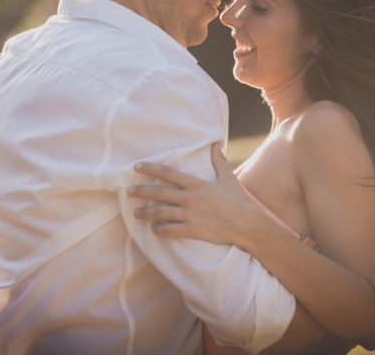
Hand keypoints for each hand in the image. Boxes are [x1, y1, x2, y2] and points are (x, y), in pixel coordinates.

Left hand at [128, 142, 263, 248]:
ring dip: (146, 213)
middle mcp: (190, 199)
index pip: (168, 173)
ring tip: (136, 214)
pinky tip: (154, 230)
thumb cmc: (238, 200)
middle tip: (128, 192)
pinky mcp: (193, 230)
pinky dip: (160, 230)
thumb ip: (218, 161)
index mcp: (196, 184)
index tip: (137, 167)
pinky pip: (171, 230)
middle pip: (159, 193)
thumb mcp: (228, 178)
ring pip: (161, 213)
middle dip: (141, 192)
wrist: (247, 224)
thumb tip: (215, 144)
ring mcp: (190, 215)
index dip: (151, 169)